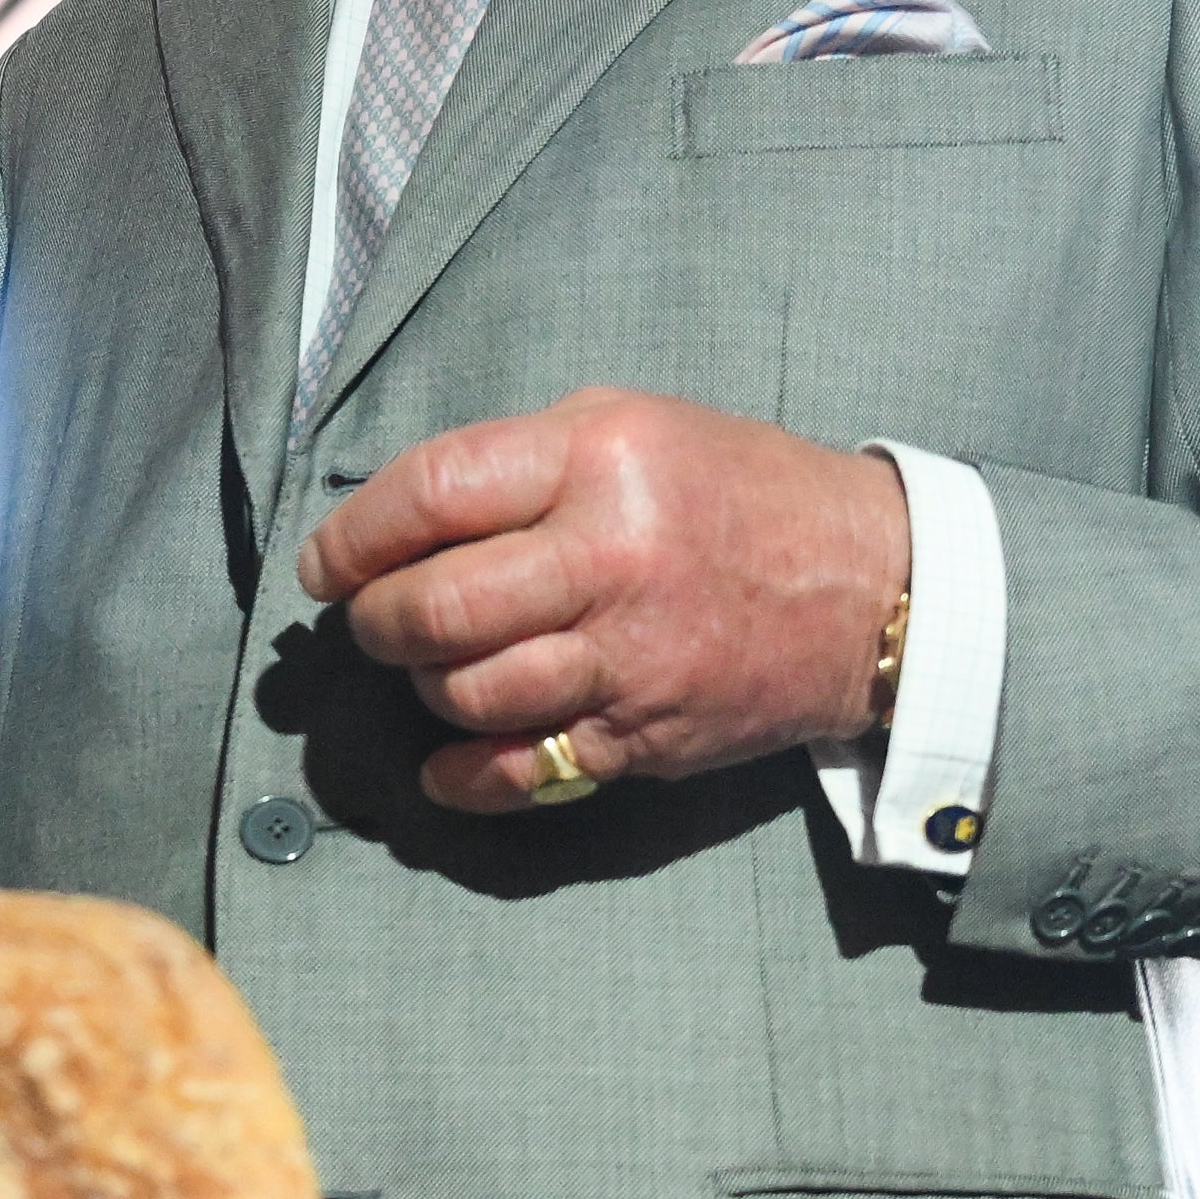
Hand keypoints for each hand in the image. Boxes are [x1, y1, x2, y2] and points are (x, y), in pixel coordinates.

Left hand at [298, 388, 909, 811]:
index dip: (354, 535)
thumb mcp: (634, 424)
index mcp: (600, 459)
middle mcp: (610, 557)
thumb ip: (518, 461)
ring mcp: (630, 656)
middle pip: (433, 607)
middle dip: (375, 619)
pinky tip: (451, 758)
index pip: (431, 495)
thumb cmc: (739, 491)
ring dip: (423, 685)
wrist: (872, 586)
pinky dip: (465, 774)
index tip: (326, 562)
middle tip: (373, 616)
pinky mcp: (646, 734)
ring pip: (466, 691)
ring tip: (434, 663)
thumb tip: (395, 516)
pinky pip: (522, 769)